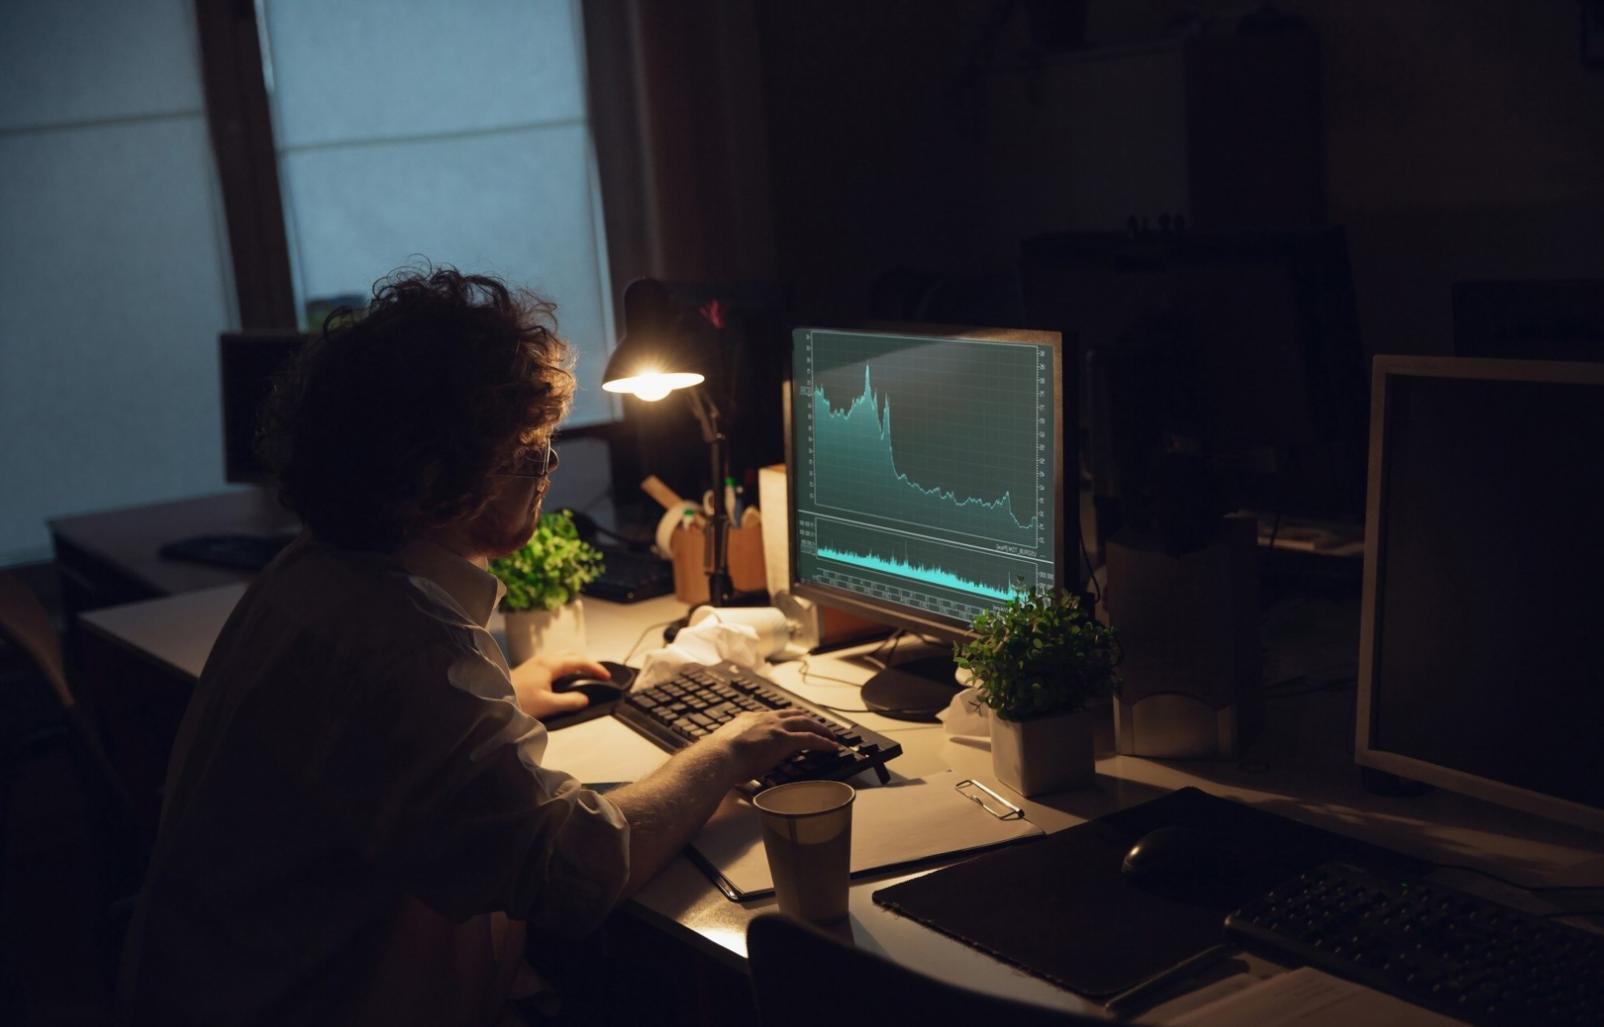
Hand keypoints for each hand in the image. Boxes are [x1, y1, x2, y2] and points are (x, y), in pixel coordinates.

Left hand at [509, 655, 610, 720]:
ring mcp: (535, 662)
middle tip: (597, 675)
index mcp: (550, 664)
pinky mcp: (529, 668)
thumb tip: (585, 698)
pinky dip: (565, 667)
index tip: (607, 677)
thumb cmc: (519, 701)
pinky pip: (554, 661)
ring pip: (561, 657)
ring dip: (575, 664)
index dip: (595, 668)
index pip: (579, 661)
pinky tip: (564, 679)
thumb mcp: (548, 705)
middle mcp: (544, 658)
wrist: (493, 699)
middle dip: (586, 663)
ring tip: (583, 676)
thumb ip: (569, 701)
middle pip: (571, 654)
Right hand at [704, 710, 839, 782]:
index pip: (772, 716)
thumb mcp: (727, 748)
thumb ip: (736, 749)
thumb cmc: (718, 758)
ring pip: (805, 723)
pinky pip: (810, 739)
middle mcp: (764, 718)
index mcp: (749, 719)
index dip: (784, 719)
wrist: (718, 757)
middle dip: (807, 719)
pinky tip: (832, 747)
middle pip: (793, 714)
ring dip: (820, 728)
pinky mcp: (784, 740)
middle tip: (817, 726)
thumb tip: (735, 762)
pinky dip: (823, 742)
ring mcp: (775, 727)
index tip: (790, 723)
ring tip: (830, 735)